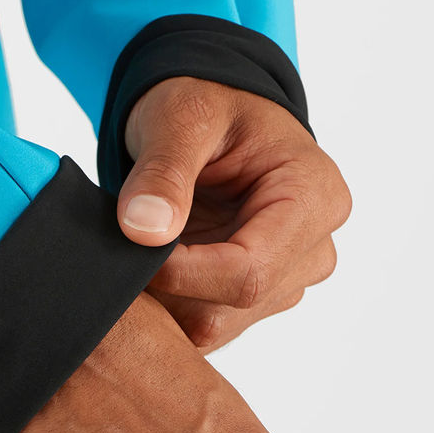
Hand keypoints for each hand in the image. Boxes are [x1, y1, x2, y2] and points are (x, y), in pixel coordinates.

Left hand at [117, 76, 351, 349]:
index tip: (130, 248)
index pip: (247, 272)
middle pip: (229, 308)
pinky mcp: (254, 300)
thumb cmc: (207, 106)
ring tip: (134, 254)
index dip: (179, 274)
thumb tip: (144, 231)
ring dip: (163, 300)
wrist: (213, 122)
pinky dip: (166, 305)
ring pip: (212, 326)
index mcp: (314, 200)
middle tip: (119, 254)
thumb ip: (163, 172)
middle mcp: (311, 251)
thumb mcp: (181, 117)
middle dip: (166, 290)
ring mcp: (285, 282)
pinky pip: (202, 325)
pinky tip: (148, 271)